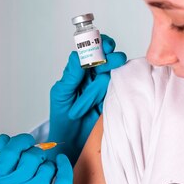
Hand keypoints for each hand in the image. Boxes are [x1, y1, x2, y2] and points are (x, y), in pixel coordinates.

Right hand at [0, 133, 72, 183]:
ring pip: (47, 166)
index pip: (10, 151)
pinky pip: (63, 175)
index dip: (20, 141)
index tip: (27, 141)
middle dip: (36, 156)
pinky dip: (64, 166)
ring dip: (48, 167)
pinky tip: (62, 164)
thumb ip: (2, 168)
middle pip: (31, 156)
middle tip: (38, 162)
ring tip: (45, 179)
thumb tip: (4, 138)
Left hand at [48, 34, 126, 164]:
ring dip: (109, 73)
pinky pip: (121, 85)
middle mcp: (94, 74)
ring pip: (115, 69)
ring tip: (101, 85)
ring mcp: (106, 85)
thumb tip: (77, 56)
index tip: (102, 46)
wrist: (72, 140)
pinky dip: (119, 83)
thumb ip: (71, 75)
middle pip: (108, 56)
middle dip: (109, 56)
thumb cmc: (62, 116)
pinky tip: (112, 89)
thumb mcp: (61, 94)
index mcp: (79, 70)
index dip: (99, 43)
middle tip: (108, 62)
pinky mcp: (114, 96)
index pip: (92, 48)